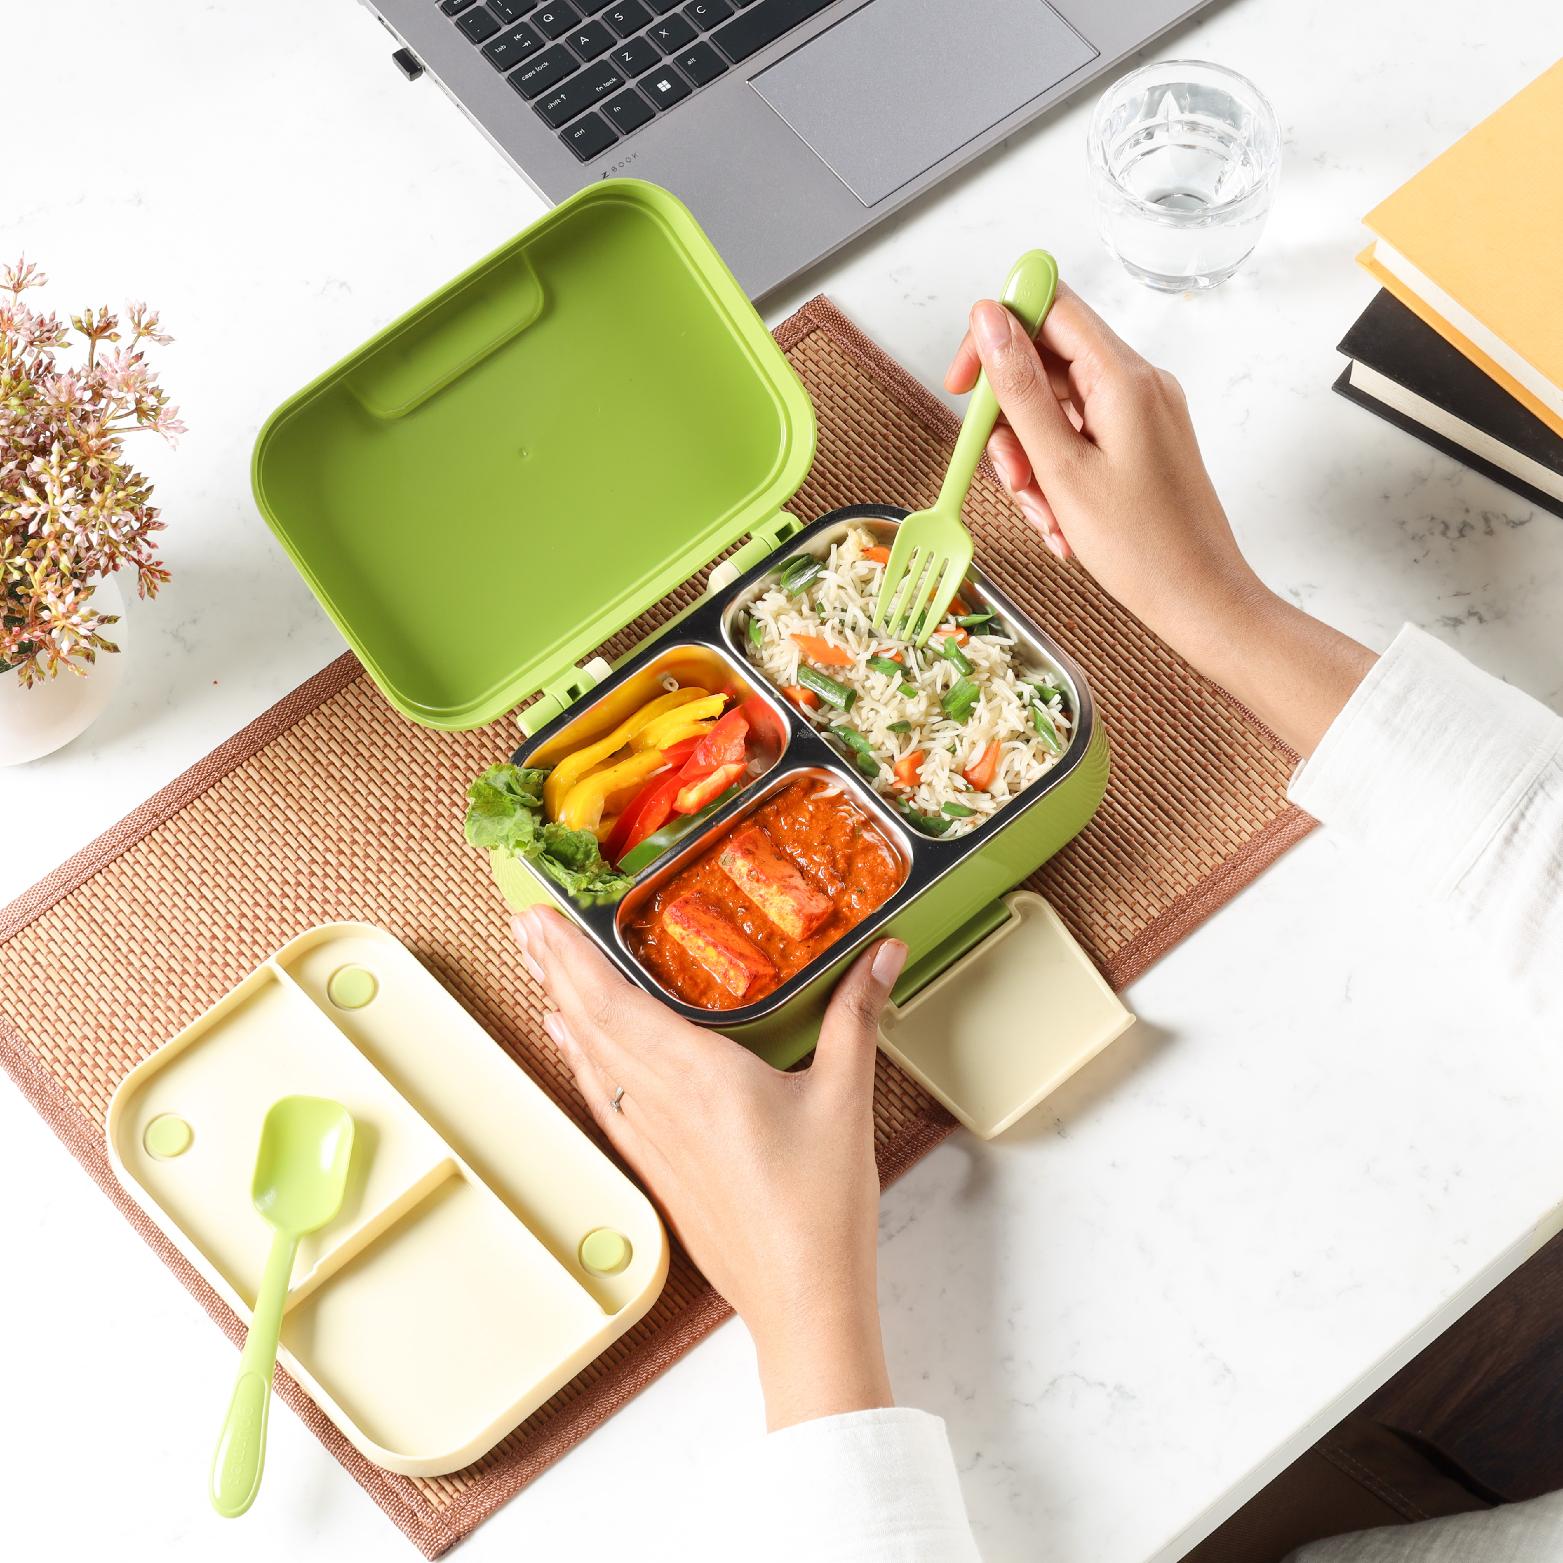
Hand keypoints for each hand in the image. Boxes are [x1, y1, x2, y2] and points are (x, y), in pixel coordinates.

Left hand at [512, 903, 907, 1430]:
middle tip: (526, 923)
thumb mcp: (846, 1098)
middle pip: (593, 1025)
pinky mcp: (658, 1168)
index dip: (575, 959)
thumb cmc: (821, 1209)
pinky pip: (605, 1100)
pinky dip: (581, 1063)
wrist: (800, 1301)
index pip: (618, 1004)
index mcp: (702, 1078)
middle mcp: (665, 1104)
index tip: (544, 918)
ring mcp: (654, 1139)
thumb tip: (882, 954)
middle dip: (556, 970)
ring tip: (537, 968)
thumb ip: (855, 1017)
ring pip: (592, 1061)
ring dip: (561, 1008)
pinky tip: (568, 1046)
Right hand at [947, 282, 1375, 755]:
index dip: (995, 333)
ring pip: (1057, 408)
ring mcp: (1142, 412)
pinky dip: (1058, 474)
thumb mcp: (1062, 468)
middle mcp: (1139, 382)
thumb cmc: (1142, 548)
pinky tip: (1062, 521)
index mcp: (1124, 377)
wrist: (1201, 600)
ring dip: (1032, 460)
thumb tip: (988, 319)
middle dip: (1011, 420)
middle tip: (1012, 478)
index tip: (964, 383)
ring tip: (1045, 515)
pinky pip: (1080, 438)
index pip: (1048, 306)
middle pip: (1047, 363)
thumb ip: (1020, 388)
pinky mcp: (1141, 441)